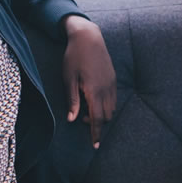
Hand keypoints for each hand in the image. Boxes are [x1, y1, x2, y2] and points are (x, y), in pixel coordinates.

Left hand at [63, 16, 115, 148]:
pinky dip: (105, 103)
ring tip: (86, 105)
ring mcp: (112, 83)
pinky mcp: (113, 78)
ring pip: (112, 107)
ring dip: (101, 113)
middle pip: (106, 116)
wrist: (88, 36)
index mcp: (94, 91)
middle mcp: (106, 89)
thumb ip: (73, 100)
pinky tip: (94, 97)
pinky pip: (113, 97)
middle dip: (96, 122)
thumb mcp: (68, 79)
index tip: (95, 146)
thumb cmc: (74, 57)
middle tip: (82, 116)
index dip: (96, 133)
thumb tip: (72, 119)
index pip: (97, 119)